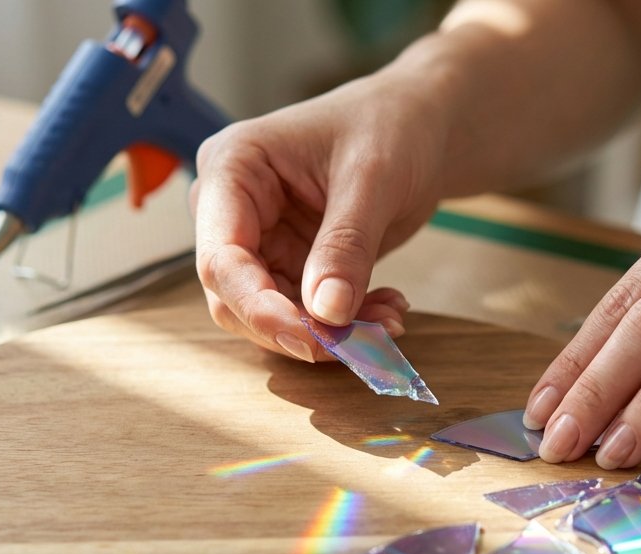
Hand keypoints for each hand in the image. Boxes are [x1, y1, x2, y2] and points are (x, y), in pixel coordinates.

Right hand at [191, 74, 446, 361]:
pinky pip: (303, 313)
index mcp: (232, 168)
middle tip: (361, 341)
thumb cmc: (389, 125)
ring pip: (270, 315)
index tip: (312, 340)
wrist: (419, 124)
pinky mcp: (288, 264)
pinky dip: (344, 323)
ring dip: (328, 331)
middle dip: (296, 328)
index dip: (259, 308)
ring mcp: (259, 240)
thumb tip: (328, 314)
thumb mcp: (372, 179)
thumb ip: (346, 246)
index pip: (221, 256)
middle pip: (236, 296)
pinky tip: (386, 311)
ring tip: (389, 319)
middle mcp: (232, 209)